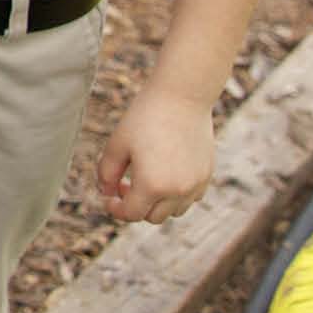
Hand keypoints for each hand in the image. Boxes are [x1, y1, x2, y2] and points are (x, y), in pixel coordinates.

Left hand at [98, 87, 215, 223]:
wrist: (183, 96)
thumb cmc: (145, 117)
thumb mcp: (117, 144)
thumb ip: (106, 173)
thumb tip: (106, 193)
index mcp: (152, 185)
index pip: (131, 214)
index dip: (116, 208)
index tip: (109, 198)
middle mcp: (177, 191)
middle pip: (152, 217)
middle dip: (135, 205)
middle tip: (123, 184)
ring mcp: (195, 185)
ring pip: (173, 211)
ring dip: (157, 203)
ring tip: (145, 178)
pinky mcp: (207, 176)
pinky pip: (189, 198)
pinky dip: (176, 195)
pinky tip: (165, 172)